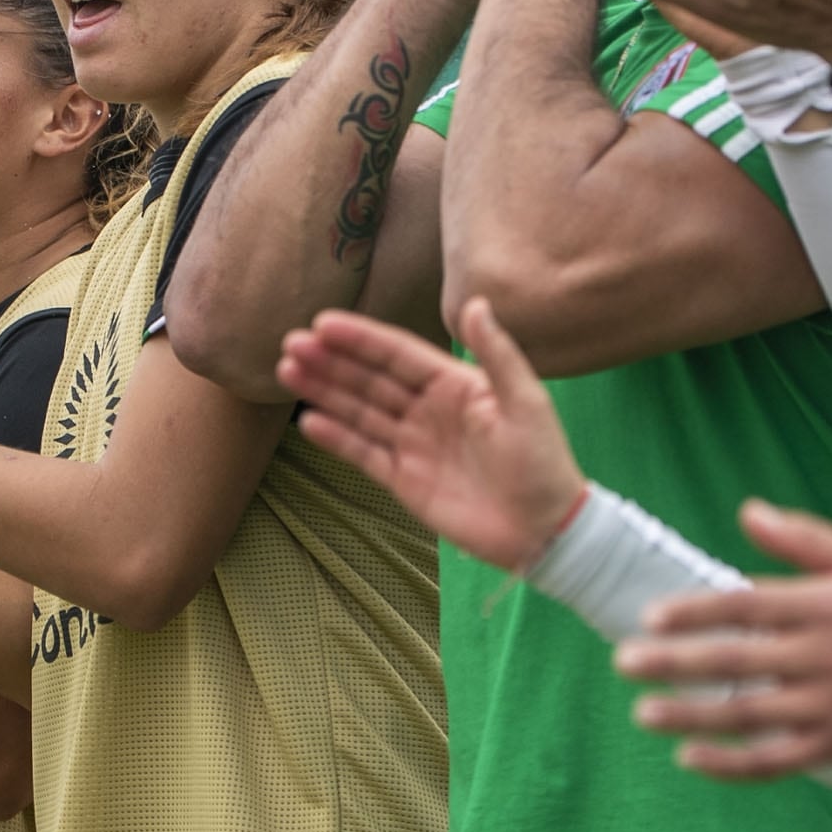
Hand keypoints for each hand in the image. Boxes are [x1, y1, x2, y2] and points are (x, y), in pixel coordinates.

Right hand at [282, 297, 586, 571]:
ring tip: (287, 372)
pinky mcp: (405, 481)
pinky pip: (364, 455)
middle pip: (371, 379)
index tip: (323, 323)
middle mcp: (428, 410)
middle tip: (291, 344)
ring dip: (325, 392)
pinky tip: (309, 421)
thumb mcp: (524, 401)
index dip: (361, 339)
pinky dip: (337, 439)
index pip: (399, 354)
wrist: (544, 529)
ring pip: (360, 412)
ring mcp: (413, 446)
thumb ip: (496, 353)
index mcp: (455, 385)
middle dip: (331, 362)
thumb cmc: (542, 460)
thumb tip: (475, 302)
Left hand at [610, 500, 831, 775]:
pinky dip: (732, 764)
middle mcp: (824, 657)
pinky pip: (776, 761)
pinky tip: (690, 758)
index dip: (697, 612)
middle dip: (676, 663)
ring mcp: (829, 705)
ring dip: (692, 716)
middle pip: (738, 661)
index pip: (748, 607)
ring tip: (644, 713)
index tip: (652, 616)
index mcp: (826, 608)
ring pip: (750, 715)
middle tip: (625, 662)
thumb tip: (747, 511)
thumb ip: (802, 539)